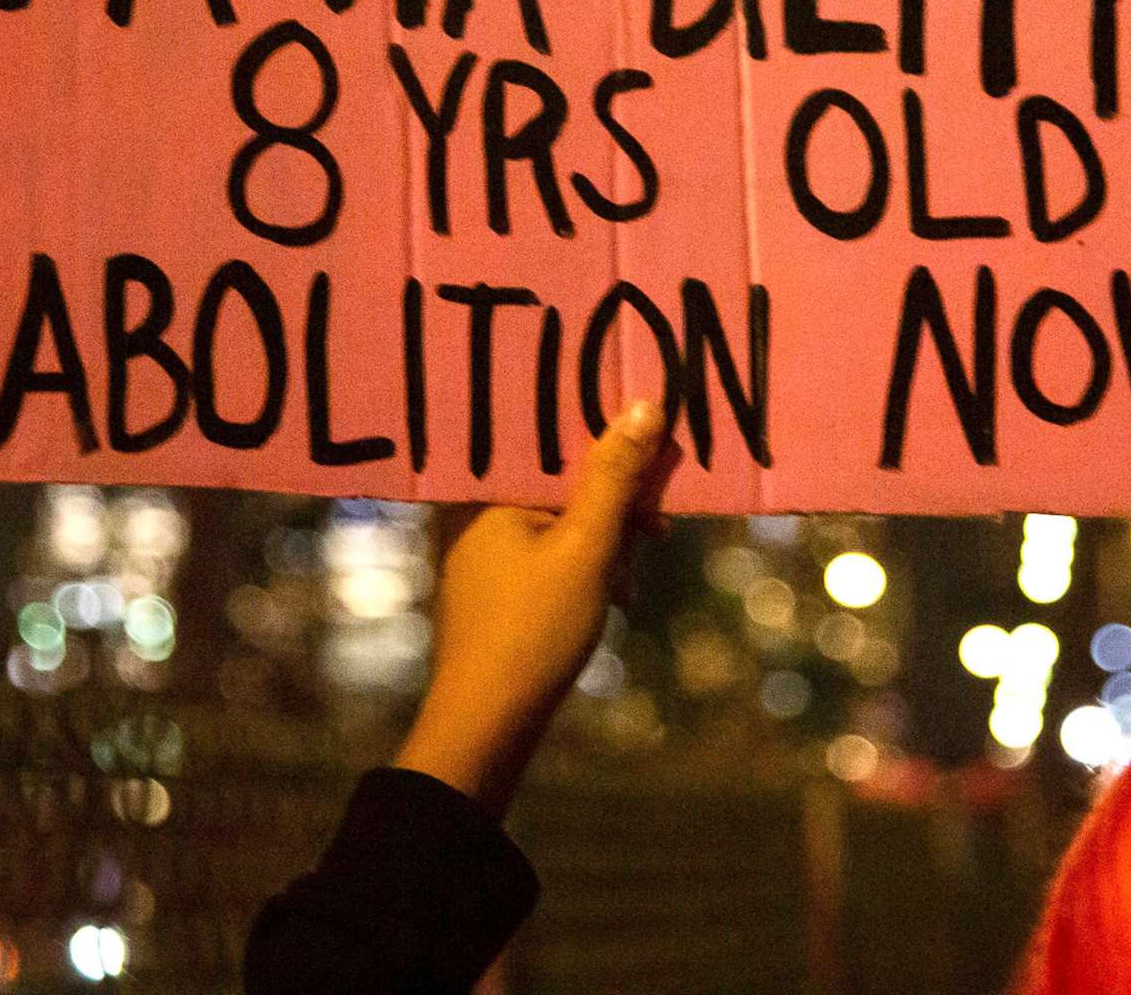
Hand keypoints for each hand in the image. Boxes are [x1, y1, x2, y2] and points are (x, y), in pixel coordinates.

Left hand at [395, 401, 676, 817]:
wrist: (487, 726)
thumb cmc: (534, 630)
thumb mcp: (587, 548)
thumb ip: (614, 478)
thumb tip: (643, 405)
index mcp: (487, 493)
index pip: (555, 444)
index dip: (610, 449)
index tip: (655, 461)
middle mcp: (475, 514)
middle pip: (561, 484)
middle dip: (613, 508)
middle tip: (655, 531)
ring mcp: (481, 556)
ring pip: (559, 526)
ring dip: (604, 546)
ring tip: (628, 580)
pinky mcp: (492, 592)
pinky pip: (546, 559)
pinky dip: (582, 573)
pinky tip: (610, 599)